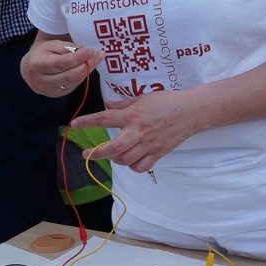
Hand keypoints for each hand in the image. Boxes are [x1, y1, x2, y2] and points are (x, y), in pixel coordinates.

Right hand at [21, 39, 102, 98]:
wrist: (30, 67)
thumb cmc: (43, 52)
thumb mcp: (51, 45)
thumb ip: (67, 48)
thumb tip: (87, 52)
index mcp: (36, 65)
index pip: (61, 63)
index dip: (78, 58)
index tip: (92, 50)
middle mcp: (40, 81)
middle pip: (69, 76)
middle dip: (87, 65)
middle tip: (98, 55)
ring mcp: (47, 90)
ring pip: (73, 82)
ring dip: (87, 71)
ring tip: (97, 59)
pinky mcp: (55, 95)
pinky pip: (72, 86)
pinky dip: (82, 77)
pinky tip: (87, 68)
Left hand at [73, 91, 202, 171]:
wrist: (190, 112)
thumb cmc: (166, 102)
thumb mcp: (142, 98)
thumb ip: (123, 104)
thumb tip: (107, 105)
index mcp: (133, 115)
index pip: (105, 118)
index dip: (88, 122)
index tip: (75, 124)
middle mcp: (138, 131)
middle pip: (113, 148)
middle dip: (97, 153)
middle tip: (87, 154)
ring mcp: (149, 144)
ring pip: (125, 160)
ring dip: (115, 159)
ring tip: (113, 154)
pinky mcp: (158, 153)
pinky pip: (141, 167)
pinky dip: (132, 166)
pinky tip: (131, 160)